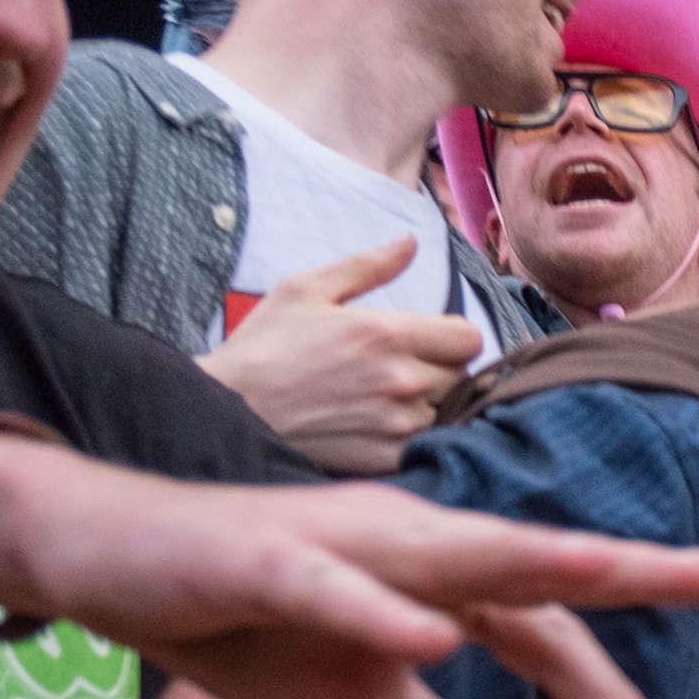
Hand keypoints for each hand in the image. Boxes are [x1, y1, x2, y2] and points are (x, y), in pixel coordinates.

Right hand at [0, 431, 698, 698]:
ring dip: (531, 557)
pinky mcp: (260, 559)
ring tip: (609, 565)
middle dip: (622, 568)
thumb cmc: (246, 625)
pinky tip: (430, 635)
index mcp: (437, 584)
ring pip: (449, 550)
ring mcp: (336, 544)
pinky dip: (380, 610)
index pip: (543, 630)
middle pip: (529, 562)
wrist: (101, 557)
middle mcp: (405, 546)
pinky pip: (329, 587)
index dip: (601, 689)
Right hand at [195, 238, 484, 476]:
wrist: (230, 408)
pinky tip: (382, 425)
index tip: (428, 340)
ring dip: (431, 405)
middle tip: (402, 368)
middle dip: (441, 369)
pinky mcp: (387, 456)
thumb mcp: (307, 289)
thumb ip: (367, 266)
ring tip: (388, 398)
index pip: (468, 338)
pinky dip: (416, 436)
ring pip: (449, 412)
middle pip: (462, 375)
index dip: (452, 337)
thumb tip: (410, 241)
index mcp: (389, 332)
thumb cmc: (265, 345)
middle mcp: (403, 378)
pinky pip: (428, 444)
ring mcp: (397, 422)